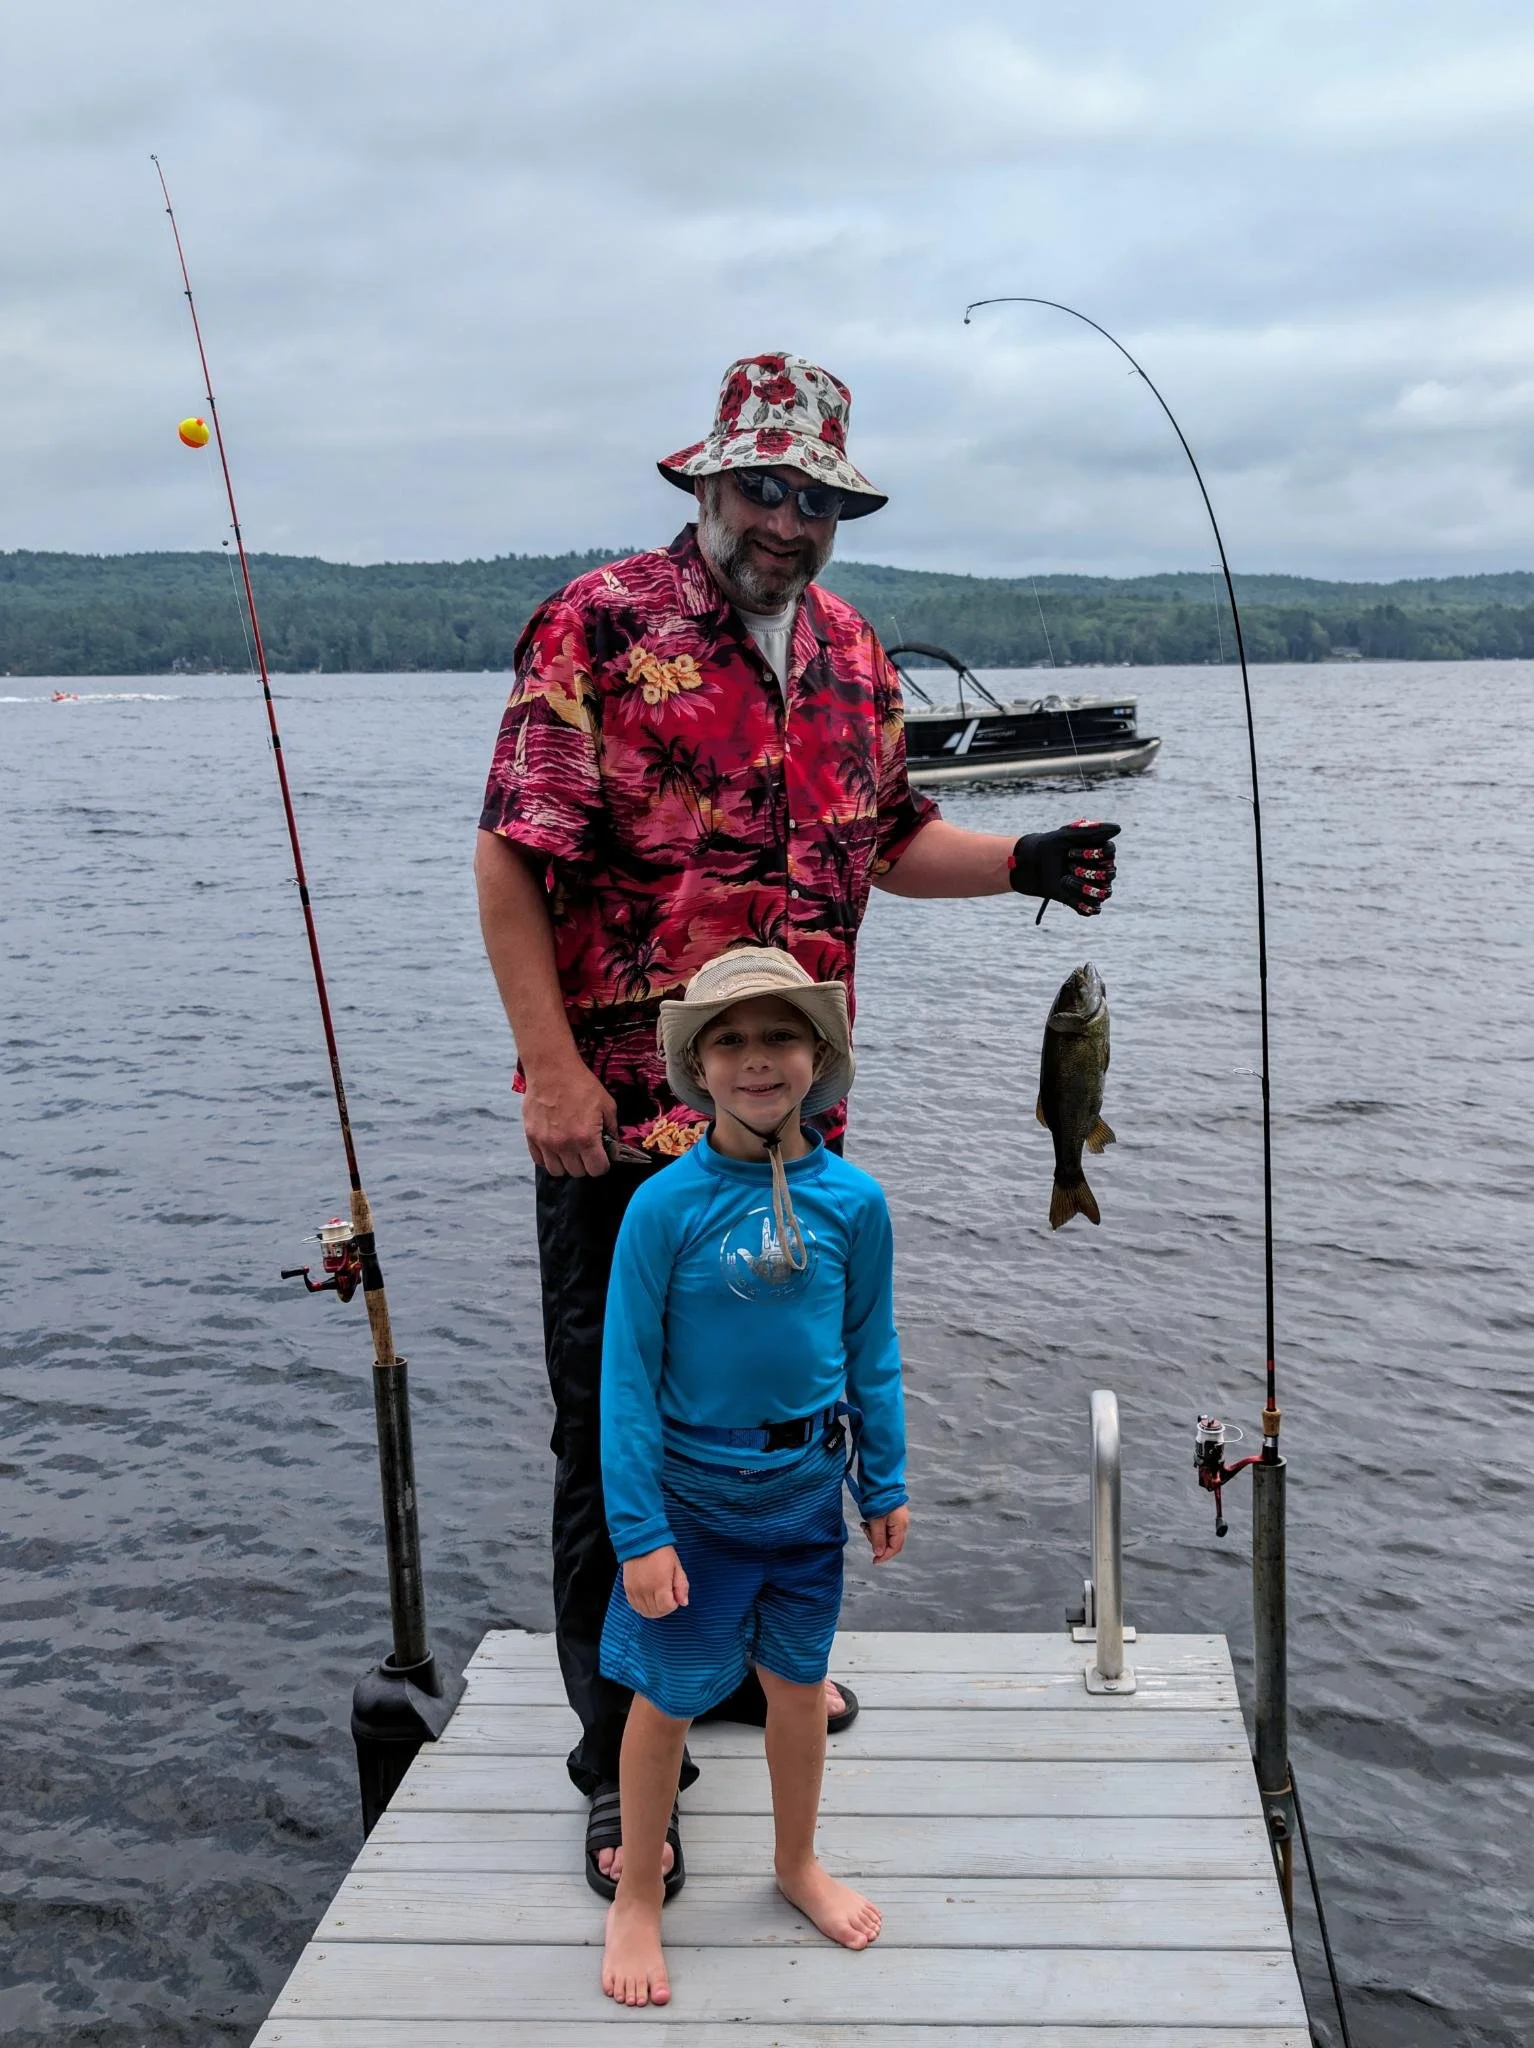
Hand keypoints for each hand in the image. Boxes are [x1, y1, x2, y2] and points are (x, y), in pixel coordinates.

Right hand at [521, 1054, 617, 1175]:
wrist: (551, 1069)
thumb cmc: (580, 1084)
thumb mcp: (606, 1104)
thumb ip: (612, 1128)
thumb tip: (613, 1144)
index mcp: (586, 1138)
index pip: (597, 1170)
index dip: (602, 1164)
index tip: (602, 1156)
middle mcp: (564, 1145)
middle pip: (577, 1172)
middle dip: (585, 1164)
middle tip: (586, 1150)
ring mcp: (545, 1142)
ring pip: (557, 1171)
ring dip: (566, 1164)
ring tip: (570, 1150)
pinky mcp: (531, 1136)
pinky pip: (539, 1160)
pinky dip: (548, 1158)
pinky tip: (555, 1146)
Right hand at [623, 1546, 689, 1616]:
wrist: (641, 1540)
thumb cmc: (662, 1552)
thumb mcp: (676, 1566)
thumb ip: (681, 1586)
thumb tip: (683, 1603)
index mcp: (660, 1583)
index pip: (667, 1607)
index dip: (673, 1604)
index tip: (674, 1596)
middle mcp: (645, 1589)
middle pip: (656, 1612)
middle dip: (665, 1608)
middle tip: (668, 1598)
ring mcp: (635, 1590)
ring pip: (645, 1611)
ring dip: (654, 1609)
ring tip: (658, 1598)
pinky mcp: (627, 1588)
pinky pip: (634, 1606)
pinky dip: (643, 1607)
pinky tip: (648, 1599)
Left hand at [862, 1505, 908, 1562]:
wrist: (881, 1482)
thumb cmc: (879, 1501)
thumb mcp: (876, 1521)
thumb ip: (878, 1538)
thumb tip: (878, 1553)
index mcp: (900, 1526)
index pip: (895, 1548)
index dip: (885, 1556)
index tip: (874, 1561)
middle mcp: (902, 1524)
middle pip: (891, 1542)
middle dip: (877, 1542)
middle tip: (866, 1532)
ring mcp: (898, 1519)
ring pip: (886, 1535)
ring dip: (875, 1534)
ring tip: (865, 1525)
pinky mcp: (893, 1515)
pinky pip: (885, 1527)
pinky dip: (876, 1528)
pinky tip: (867, 1522)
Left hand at [1008, 820, 1119, 915]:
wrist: (1033, 864)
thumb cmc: (1052, 846)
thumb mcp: (1069, 835)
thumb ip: (1094, 830)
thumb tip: (1119, 828)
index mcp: (1101, 853)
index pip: (1110, 854)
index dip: (1092, 854)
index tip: (1070, 852)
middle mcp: (1102, 871)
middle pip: (1110, 874)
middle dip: (1088, 871)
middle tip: (1069, 865)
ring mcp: (1094, 887)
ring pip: (1104, 894)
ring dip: (1084, 888)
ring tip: (1065, 880)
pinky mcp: (1083, 902)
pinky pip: (1091, 909)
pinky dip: (1080, 903)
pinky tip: (1066, 892)